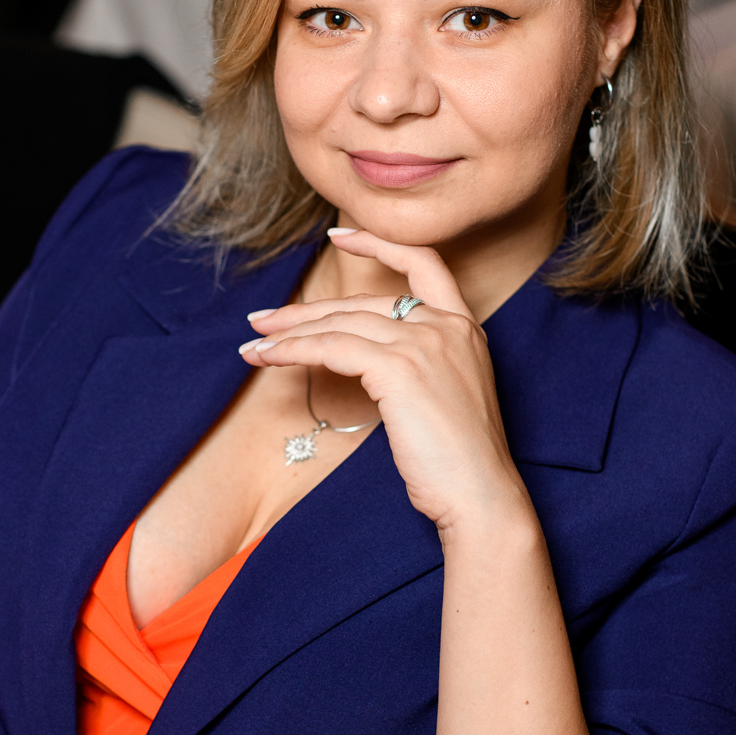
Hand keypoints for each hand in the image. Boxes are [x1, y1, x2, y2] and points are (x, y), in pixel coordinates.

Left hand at [240, 229, 530, 535]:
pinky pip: (332, 348)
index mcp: (464, 329)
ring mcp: (425, 343)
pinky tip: (269, 359)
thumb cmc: (460, 464)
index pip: (424, 263)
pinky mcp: (399, 368)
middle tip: (262, 321)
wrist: (482, 497)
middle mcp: (447, 326)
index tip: (337, 237)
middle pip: (363, 302)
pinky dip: (293, 351)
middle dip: (306, 311)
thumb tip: (362, 363)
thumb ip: (413, 369)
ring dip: (289, 334)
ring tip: (253, 345)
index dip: (378, 245)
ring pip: (341, 324)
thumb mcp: (442, 400)